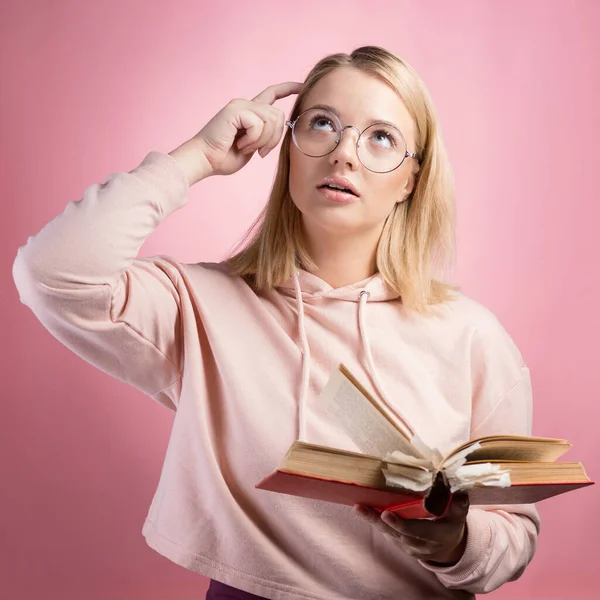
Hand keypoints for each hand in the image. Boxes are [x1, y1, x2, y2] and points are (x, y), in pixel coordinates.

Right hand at [169, 81, 302, 184]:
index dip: (288, 89)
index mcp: (250, 112)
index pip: (272, 94)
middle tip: (260, 152)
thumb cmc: (224, 157)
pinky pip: (258, 124)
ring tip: (246, 147)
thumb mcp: (253, 147)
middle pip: (279, 115)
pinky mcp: (236, 110)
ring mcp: (240, 105)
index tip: (302, 87)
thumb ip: (266, 135)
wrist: (204, 160)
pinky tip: (239, 144)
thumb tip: (283, 127)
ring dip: (262, 141)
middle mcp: (246, 104)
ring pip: (272, 119)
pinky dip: (252, 140)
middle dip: (274, 138)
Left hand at [354, 494, 468, 564]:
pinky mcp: (401, 545)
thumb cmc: (452, 525)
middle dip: (378, 521)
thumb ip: (458, 504)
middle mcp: (420, 545)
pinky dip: (375, 522)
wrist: (448, 548)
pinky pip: (387, 534)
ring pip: (388, 534)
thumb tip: (459, 489)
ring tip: (358, 508)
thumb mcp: (459, 515)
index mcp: (436, 536)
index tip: (386, 513)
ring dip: (372, 520)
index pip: (417, 531)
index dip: (401, 524)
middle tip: (362, 508)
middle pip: (396, 533)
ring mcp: (409, 547)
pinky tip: (364, 510)